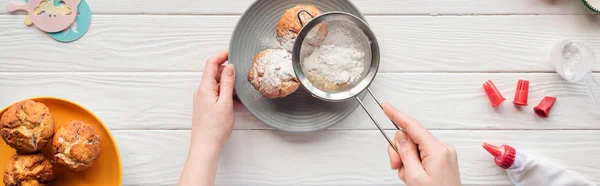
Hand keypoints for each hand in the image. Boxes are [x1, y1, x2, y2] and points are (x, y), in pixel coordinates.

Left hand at [180, 51, 235, 185]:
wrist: (205, 146)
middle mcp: (201, 91)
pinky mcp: (206, 106)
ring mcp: (203, 99)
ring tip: (240, 91)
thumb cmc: (215, 128)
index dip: (221, 55)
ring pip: (217, 84)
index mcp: (205, 87)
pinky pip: (217, 94)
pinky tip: (236, 102)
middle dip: (228, 71)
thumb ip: (227, 82)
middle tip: (242, 74)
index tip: (232, 52)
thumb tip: (229, 66)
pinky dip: (226, 94)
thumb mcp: (225, 102)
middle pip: (214, 73)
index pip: (211, 63)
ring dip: (228, 84)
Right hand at [383, 103, 460, 185]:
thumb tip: (400, 136)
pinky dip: (413, 165)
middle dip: (400, 151)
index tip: (386, 106)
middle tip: (397, 167)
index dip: (397, 115)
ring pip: (414, 149)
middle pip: (411, 138)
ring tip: (410, 177)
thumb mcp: (414, 176)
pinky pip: (421, 156)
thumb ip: (406, 153)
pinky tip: (415, 177)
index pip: (412, 126)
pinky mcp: (442, 161)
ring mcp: (444, 155)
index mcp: (437, 150)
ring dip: (406, 162)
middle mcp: (443, 149)